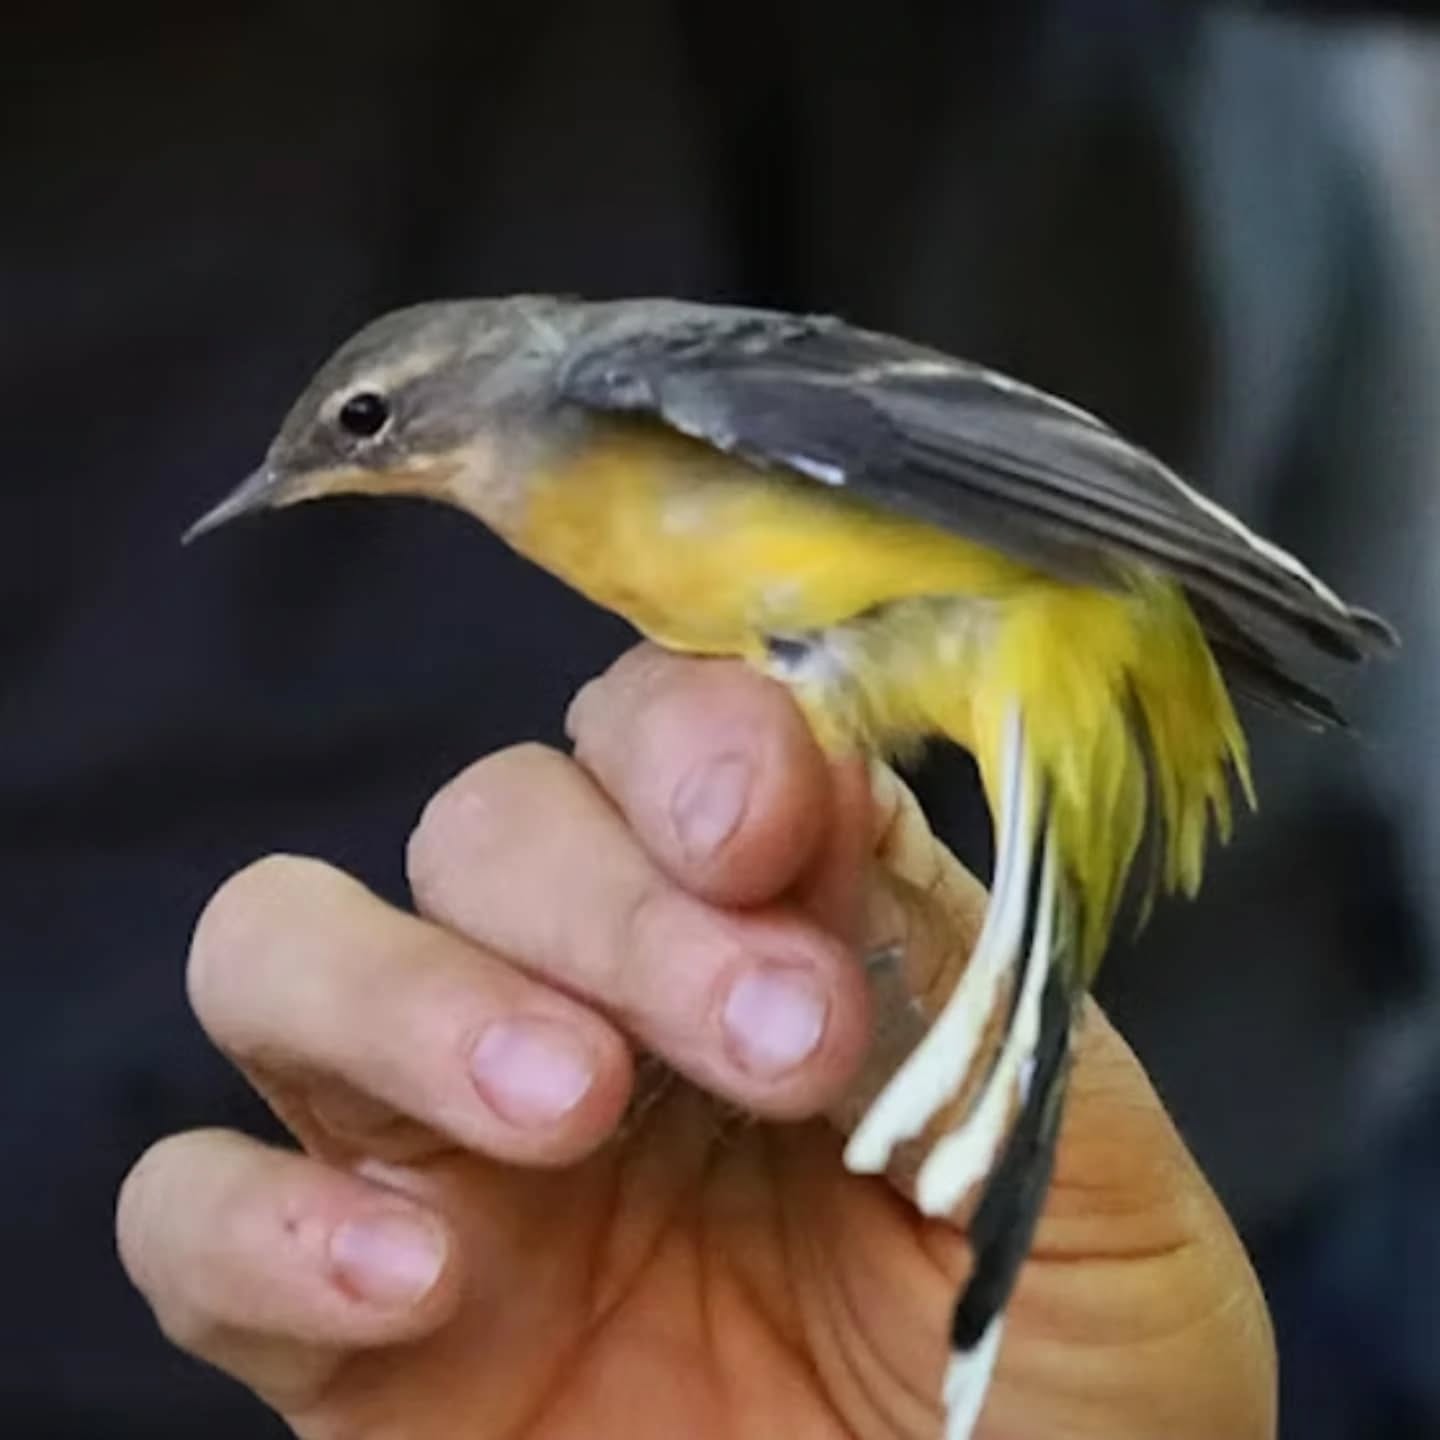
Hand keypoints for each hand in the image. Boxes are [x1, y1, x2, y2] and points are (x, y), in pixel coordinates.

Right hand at [117, 645, 1275, 1439]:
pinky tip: (418, 1282)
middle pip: (485, 821)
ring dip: (409, 991)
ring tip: (565, 1108)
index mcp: (749, 932)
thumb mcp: (1069, 1161)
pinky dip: (260, 1218)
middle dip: (608, 903)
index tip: (764, 835)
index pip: (654, 732)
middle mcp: (574, 999)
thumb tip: (826, 794)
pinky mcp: (334, 1327)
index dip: (690, 741)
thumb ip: (968, 978)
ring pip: (281, 943)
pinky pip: (188, 1209)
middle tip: (768, 1040)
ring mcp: (437, 1151)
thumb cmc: (1058, 1376)